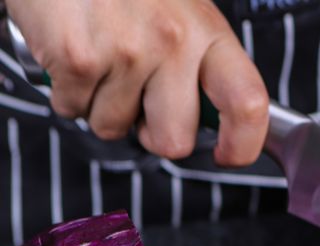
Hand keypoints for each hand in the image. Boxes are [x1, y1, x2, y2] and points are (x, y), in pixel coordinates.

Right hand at [8, 0, 268, 165]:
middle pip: (174, 141)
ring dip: (101, 105)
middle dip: (151, 133)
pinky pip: (73, 110)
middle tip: (138, 100)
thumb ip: (200, 65)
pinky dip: (67, 92)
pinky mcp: (77, 58)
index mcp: (208, 31)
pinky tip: (72, 51)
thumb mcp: (180, 10)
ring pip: (115, 128)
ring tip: (97, 57)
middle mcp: (173, 41)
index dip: (242, 144)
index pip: (247, 104)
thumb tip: (211, 121)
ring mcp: (125, 51)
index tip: (228, 154)